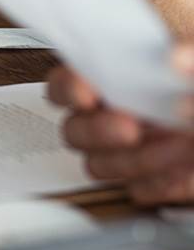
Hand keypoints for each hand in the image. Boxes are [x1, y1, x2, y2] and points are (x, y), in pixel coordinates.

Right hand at [48, 46, 193, 205]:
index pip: (67, 81)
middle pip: (73, 129)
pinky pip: (137, 191)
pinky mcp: (151, 179)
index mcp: (121, 74)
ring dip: (137, 161)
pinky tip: (187, 168)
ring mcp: (131, 148)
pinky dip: (163, 183)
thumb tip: (174, 58)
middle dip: (99, 131)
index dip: (68, 88)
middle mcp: (118, 111)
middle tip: (131, 127)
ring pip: (99, 165)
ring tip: (178, 147)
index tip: (88, 94)